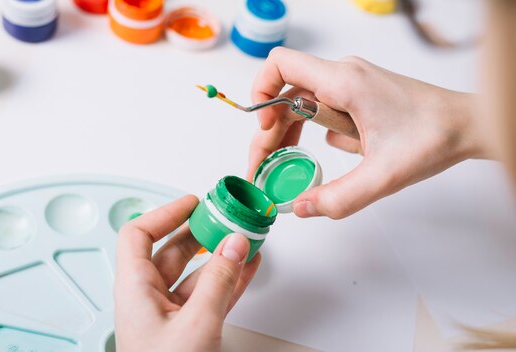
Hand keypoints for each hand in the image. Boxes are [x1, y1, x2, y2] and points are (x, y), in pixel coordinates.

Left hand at [115, 195, 260, 351]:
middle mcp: (147, 299)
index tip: (193, 204)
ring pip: (194, 274)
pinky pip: (207, 296)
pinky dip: (228, 281)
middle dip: (200, 233)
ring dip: (220, 257)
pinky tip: (246, 268)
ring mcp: (167, 315)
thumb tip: (233, 245)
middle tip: (224, 220)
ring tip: (244, 241)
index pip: (138, 235)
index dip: (165, 214)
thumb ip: (218, 282)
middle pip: (172, 252)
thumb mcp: (196, 324)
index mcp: (134, 289)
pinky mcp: (186, 330)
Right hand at [248, 47, 485, 218]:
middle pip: (285, 94)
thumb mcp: (383, 176)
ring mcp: (352, 83)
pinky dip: (318, 132)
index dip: (260, 92)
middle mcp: (344, 75)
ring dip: (293, 134)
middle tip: (265, 167)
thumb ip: (339, 197)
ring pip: (303, 103)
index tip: (263, 127)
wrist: (468, 125)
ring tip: (288, 165)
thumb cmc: (434, 136)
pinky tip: (330, 155)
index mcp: (344, 81)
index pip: (280, 65)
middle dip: (271, 131)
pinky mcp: (359, 95)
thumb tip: (300, 207)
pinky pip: (324, 109)